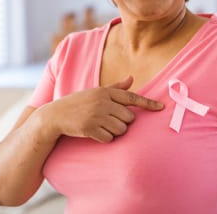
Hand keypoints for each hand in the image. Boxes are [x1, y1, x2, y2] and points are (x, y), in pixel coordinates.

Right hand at [39, 76, 163, 142]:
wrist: (55, 115)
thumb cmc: (78, 102)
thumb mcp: (96, 92)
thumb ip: (115, 87)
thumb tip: (131, 78)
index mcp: (105, 92)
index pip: (132, 97)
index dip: (148, 103)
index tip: (161, 108)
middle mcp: (102, 102)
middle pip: (129, 118)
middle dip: (123, 122)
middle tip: (108, 120)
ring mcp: (96, 115)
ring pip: (121, 129)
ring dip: (114, 131)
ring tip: (101, 126)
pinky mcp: (90, 129)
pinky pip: (109, 138)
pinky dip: (105, 138)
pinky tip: (95, 132)